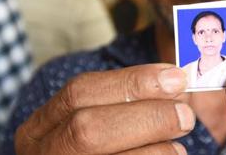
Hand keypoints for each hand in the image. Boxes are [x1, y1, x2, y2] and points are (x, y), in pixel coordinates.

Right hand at [15, 64, 192, 154]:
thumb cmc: (97, 151)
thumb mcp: (96, 123)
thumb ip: (125, 104)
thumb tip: (174, 85)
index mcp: (40, 128)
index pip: (80, 92)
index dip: (131, 82)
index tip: (174, 77)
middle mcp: (42, 153)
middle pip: (87, 128)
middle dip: (144, 116)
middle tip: (185, 115)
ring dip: (153, 149)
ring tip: (179, 145)